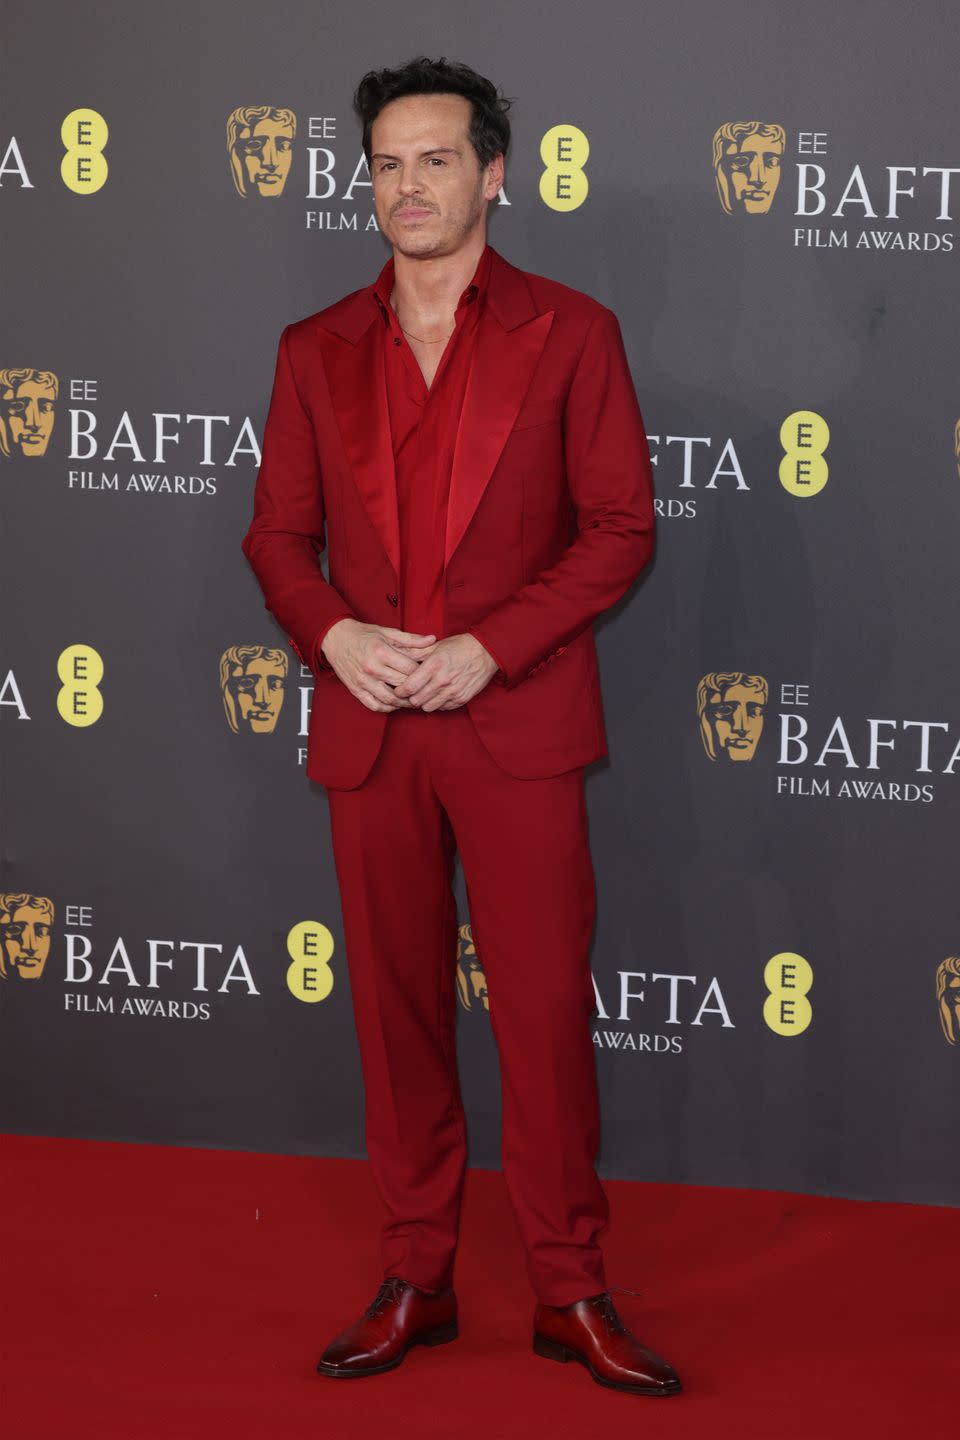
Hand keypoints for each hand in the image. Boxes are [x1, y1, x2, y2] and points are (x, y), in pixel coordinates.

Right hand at [320, 618, 437, 711]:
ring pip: (390, 700)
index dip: (423, 673)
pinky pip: (374, 705)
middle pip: (402, 685)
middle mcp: (371, 668)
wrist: (335, 638)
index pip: (410, 669)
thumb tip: (432, 640)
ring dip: (404, 703)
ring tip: (413, 699)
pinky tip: (395, 703)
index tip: (429, 675)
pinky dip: (387, 708)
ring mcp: (362, 681)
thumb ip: (411, 639)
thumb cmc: (363, 634)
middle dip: (416, 689)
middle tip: (426, 690)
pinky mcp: (355, 690)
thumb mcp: (387, 632)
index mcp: (381, 651)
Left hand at [391, 632, 498, 711]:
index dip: (400, 691)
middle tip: (411, 692)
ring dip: (424, 702)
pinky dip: (438, 703)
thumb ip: (417, 654)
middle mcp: (443, 680)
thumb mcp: (436, 646)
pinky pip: (442, 708)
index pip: (409, 687)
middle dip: (411, 697)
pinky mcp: (462, 698)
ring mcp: (453, 691)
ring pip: (428, 707)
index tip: (399, 689)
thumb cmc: (459, 646)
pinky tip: (439, 694)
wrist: (486, 651)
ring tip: (425, 693)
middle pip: (416, 700)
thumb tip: (398, 659)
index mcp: (434, 665)